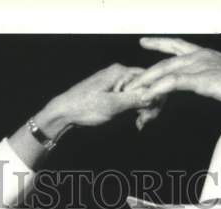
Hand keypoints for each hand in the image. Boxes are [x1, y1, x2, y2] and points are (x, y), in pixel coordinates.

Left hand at [37, 63, 153, 133]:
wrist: (64, 112)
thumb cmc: (84, 107)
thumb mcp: (112, 105)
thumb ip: (134, 99)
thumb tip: (155, 95)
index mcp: (120, 72)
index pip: (150, 79)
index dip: (156, 96)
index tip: (152, 113)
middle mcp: (120, 74)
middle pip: (147, 87)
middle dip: (150, 105)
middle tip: (144, 122)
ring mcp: (117, 83)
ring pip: (141, 95)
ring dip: (144, 110)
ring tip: (139, 124)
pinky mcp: (115, 92)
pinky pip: (132, 99)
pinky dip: (136, 110)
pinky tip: (136, 121)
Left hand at [124, 37, 220, 123]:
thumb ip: (215, 83)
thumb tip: (213, 89)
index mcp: (208, 55)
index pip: (178, 46)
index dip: (160, 43)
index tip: (144, 41)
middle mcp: (202, 57)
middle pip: (165, 60)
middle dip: (145, 72)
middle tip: (128, 81)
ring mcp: (202, 67)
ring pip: (165, 70)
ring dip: (147, 83)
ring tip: (132, 93)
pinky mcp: (203, 80)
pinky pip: (174, 82)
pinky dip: (158, 89)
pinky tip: (147, 96)